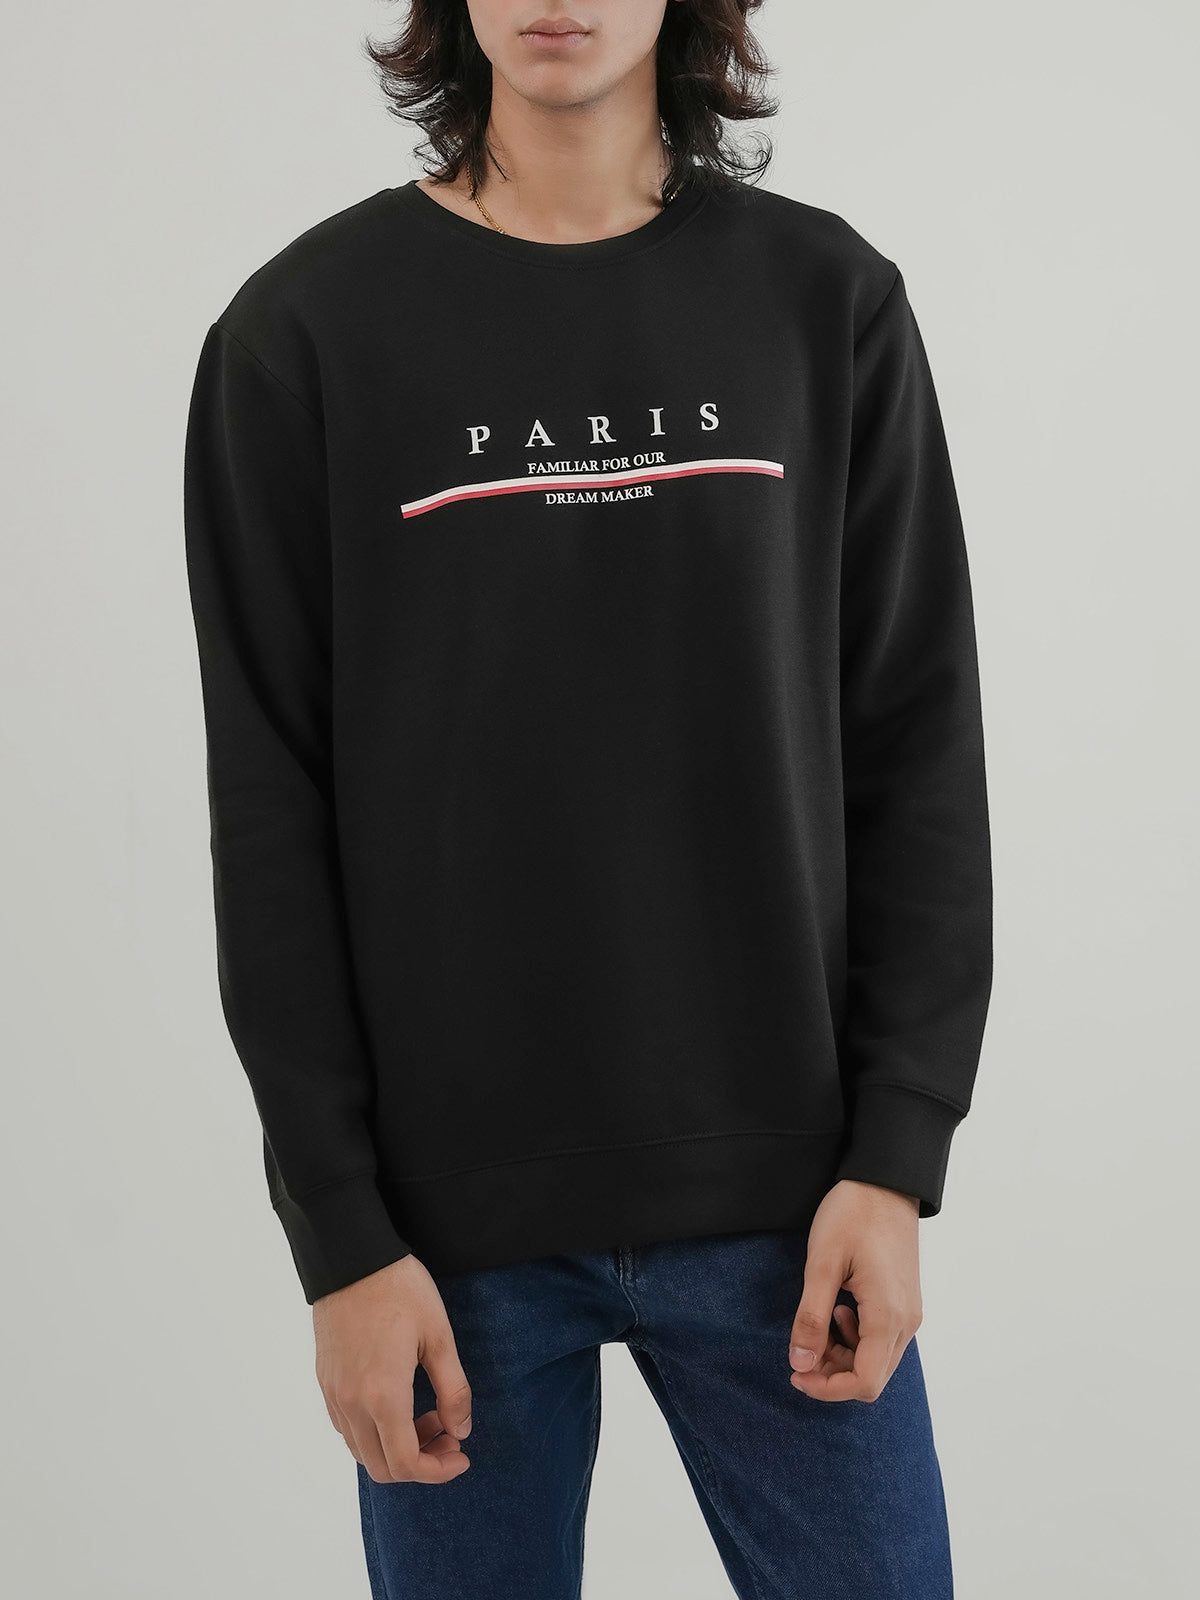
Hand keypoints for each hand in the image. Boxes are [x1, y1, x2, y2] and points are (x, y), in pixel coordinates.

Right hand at [313, 1253, 472, 1483]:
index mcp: (382, 1395)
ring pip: (362, 1451)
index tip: (461, 1455)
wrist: (351, 1257)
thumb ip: (453, 1390)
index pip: (406, 1464)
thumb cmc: (400, 1290)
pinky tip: (398, 1403)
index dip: (437, 1472)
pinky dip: (374, 1433)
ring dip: (396, 1448)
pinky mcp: (325, 1381)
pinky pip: (347, 1428)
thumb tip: (461, 1430)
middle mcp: (351, 1403)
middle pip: (382, 1467)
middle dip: (421, 1463)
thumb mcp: (439, 1336)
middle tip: (449, 1434)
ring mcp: (333, 1394)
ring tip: (428, 1414)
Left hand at [787, 1179, 921, 1401]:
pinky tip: (839, 1309)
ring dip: (843, 1356)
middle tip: (800, 1351)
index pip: (864, 1383)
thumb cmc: (853, 1215)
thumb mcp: (822, 1264)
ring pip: (877, 1360)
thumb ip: (812, 1318)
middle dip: (833, 1374)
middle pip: (872, 1377)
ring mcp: (909, 1312)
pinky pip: (883, 1339)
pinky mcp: (905, 1301)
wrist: (886, 1181)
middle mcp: (906, 1322)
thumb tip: (800, 1364)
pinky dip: (856, 1339)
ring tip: (818, 1324)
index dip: (827, 1389)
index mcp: (887, 1316)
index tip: (795, 1373)